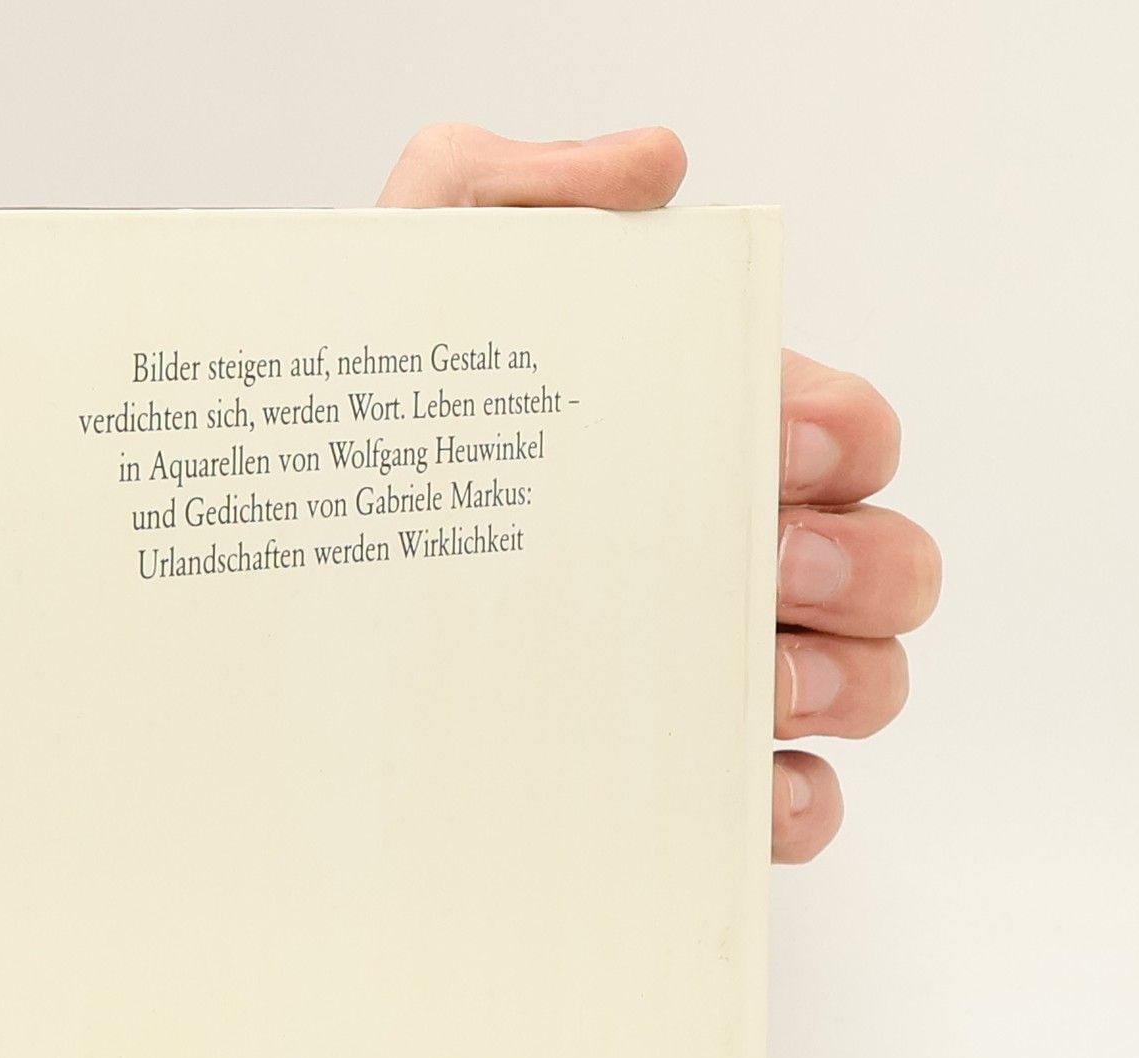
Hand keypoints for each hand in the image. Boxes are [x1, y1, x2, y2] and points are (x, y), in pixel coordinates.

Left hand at [378, 124, 939, 862]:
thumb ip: (512, 192)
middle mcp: (710, 561)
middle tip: (770, 562)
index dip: (841, 431)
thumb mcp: (403, 291)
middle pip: (884, 562)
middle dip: (862, 558)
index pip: (839, 433)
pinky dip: (795, 801)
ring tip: (751, 674)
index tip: (777, 438)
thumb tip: (655, 168)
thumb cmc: (345, 452)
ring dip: (843, 678)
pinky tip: (740, 781)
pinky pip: (789, 808)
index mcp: (684, 448)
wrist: (254, 583)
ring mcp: (699, 680)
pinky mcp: (671, 788)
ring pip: (863, 684)